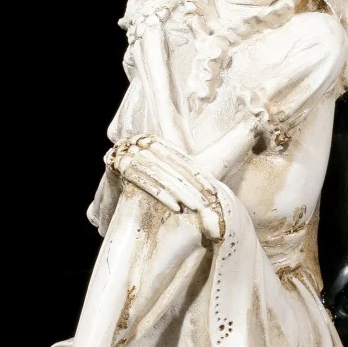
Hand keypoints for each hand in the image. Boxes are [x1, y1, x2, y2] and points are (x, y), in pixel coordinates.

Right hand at [106, 136, 223, 240]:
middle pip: (172, 165)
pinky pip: (142, 181)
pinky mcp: (116, 166)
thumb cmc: (145, 184)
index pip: (181, 157)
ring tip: (196, 207)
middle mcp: (140, 142)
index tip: (214, 190)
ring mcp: (126, 152)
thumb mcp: (167, 172)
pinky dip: (160, 194)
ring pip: (159, 173)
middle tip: (209, 202)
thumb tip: (235, 149)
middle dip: (192, 185)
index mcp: (155, 139)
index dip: (199, 174)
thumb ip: (190, 166)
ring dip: (180, 192)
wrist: (112, 197)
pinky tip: (175, 207)